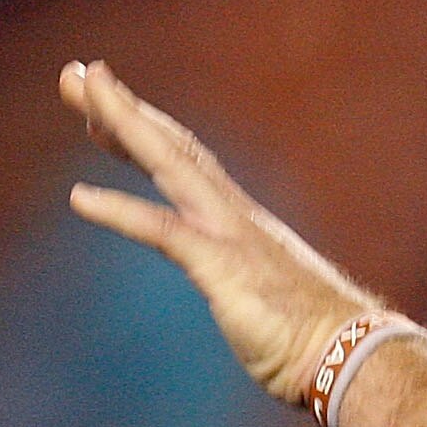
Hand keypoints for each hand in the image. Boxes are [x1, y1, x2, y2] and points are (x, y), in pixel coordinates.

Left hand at [60, 60, 385, 404]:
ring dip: (124, 122)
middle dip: (123, 107)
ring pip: (169, 161)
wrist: (351, 353)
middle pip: (171, 145)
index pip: (184, 161)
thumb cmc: (317, 338)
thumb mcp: (268, 301)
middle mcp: (234, 214)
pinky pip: (163, 230)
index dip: (143, 129)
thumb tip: (251, 299)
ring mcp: (230, 234)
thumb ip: (249, 286)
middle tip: (76, 73)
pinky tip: (79, 198)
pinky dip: (120, 210)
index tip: (104, 106)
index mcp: (242, 222)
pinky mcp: (223, 265)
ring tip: (82, 86)